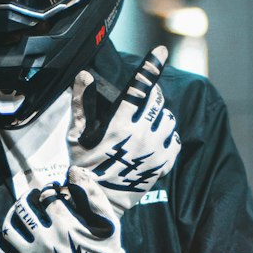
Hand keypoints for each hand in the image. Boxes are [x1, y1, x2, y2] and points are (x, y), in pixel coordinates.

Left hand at [0, 168, 142, 252]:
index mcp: (64, 225)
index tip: (52, 190)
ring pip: (9, 228)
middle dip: (28, 197)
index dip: (48, 189)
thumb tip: (73, 170)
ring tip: (19, 209)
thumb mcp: (108, 220)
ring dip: (12, 213)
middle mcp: (45, 240)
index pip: (46, 195)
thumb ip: (92, 193)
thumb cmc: (107, 251)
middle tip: (33, 196)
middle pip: (23, 208)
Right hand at [69, 45, 179, 209]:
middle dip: (149, 95)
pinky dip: (167, 135)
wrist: (98, 202)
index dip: (150, 66)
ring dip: (159, 116)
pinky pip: (175, 139)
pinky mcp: (164, 164)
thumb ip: (81, 103)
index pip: (139, 88)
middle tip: (137, 104)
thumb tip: (85, 74)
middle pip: (157, 100)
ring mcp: (156, 151)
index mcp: (120, 125)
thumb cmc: (83, 166)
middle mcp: (142, 135)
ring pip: (168, 118)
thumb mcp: (76, 135)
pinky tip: (153, 141)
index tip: (160, 51)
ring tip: (144, 125)